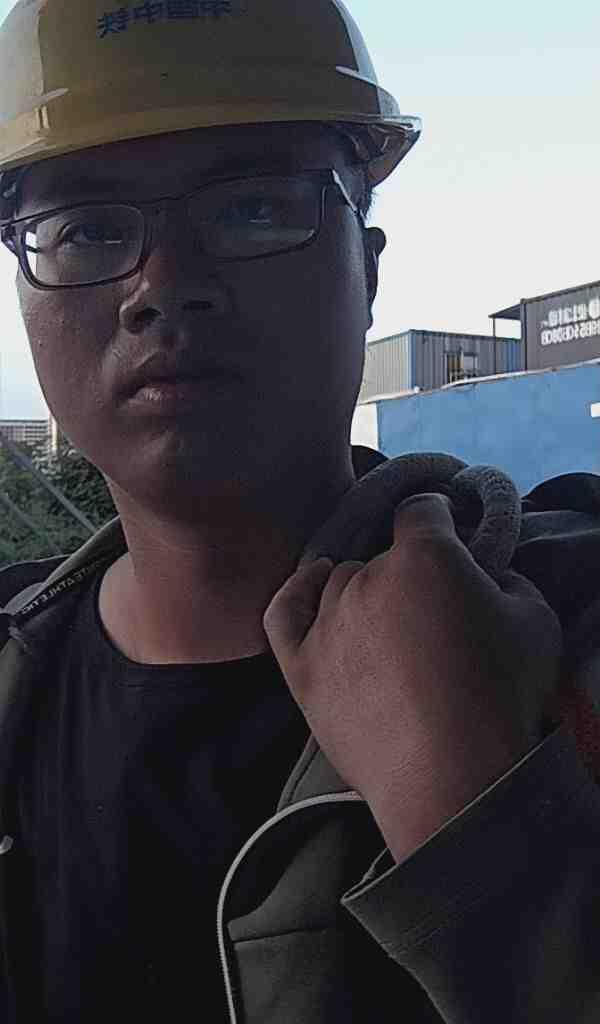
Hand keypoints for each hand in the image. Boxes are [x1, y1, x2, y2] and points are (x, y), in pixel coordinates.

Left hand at [264, 494, 562, 861]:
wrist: (454, 780)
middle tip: (435, 617)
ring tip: (394, 635)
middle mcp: (366, 579)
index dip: (439, 522)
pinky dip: (297, 591)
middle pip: (382, 556)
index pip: (421, 511)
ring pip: (340, 583)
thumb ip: (503, 576)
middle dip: (409, 575)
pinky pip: (284, 611)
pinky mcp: (302, 668)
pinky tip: (314, 584)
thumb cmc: (502, 698)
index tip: (451, 541)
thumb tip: (480, 572)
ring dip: (366, 596)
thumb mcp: (535, 619)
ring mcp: (328, 623)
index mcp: (424, 557)